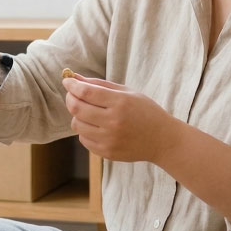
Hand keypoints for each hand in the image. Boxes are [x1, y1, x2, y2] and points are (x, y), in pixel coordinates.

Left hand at [62, 74, 177, 162]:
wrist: (162, 140)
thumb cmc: (145, 112)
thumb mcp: (127, 92)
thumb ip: (100, 85)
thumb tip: (75, 78)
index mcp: (120, 103)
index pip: (86, 92)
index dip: (72, 84)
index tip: (67, 80)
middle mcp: (113, 122)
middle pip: (76, 108)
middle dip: (70, 98)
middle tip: (73, 94)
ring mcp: (109, 140)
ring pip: (76, 124)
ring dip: (77, 115)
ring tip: (88, 112)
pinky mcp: (107, 153)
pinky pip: (83, 139)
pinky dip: (85, 130)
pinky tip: (96, 126)